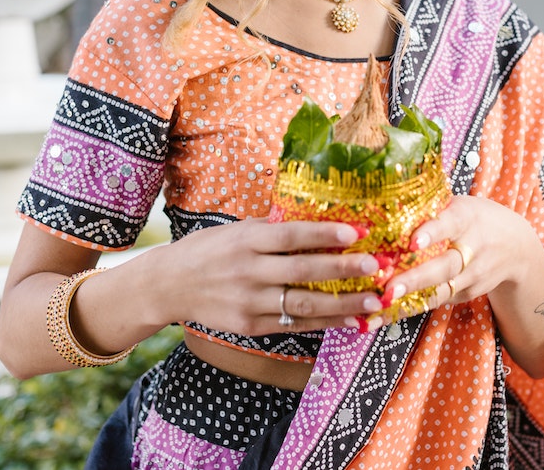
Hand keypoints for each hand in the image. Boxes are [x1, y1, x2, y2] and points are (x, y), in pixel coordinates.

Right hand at [155, 216, 387, 334]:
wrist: (167, 286)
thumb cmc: (206, 251)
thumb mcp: (233, 231)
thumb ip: (269, 228)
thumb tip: (312, 218)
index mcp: (246, 241)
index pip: (290, 235)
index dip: (323, 234)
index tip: (354, 233)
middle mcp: (248, 271)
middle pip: (302, 271)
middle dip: (342, 270)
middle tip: (375, 267)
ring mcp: (249, 301)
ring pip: (303, 303)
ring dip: (342, 304)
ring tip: (372, 301)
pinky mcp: (250, 326)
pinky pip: (294, 324)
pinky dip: (324, 322)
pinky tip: (349, 320)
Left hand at [384, 195, 536, 311]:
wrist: (517, 247)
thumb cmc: (476, 219)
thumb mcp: (460, 205)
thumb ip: (431, 209)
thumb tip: (386, 208)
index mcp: (466, 218)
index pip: (449, 224)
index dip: (431, 233)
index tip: (413, 243)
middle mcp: (472, 248)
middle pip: (444, 266)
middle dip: (416, 278)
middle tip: (390, 288)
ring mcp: (473, 275)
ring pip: (441, 290)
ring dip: (410, 299)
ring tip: (383, 305)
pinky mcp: (468, 293)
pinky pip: (438, 300)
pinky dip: (413, 307)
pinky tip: (388, 311)